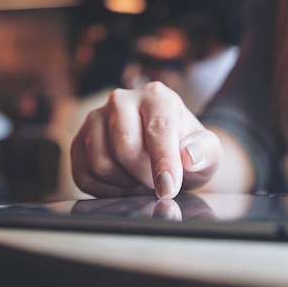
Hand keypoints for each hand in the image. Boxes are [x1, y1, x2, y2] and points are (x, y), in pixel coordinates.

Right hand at [71, 82, 220, 198]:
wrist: (165, 156)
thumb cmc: (187, 153)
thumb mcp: (208, 153)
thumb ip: (206, 151)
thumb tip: (189, 155)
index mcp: (157, 97)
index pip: (157, 130)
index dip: (162, 163)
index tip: (168, 189)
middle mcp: (122, 100)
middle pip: (125, 149)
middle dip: (143, 176)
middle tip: (157, 183)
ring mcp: (96, 118)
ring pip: (101, 164)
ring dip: (124, 184)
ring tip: (140, 180)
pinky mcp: (79, 140)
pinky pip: (84, 175)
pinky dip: (105, 190)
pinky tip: (123, 184)